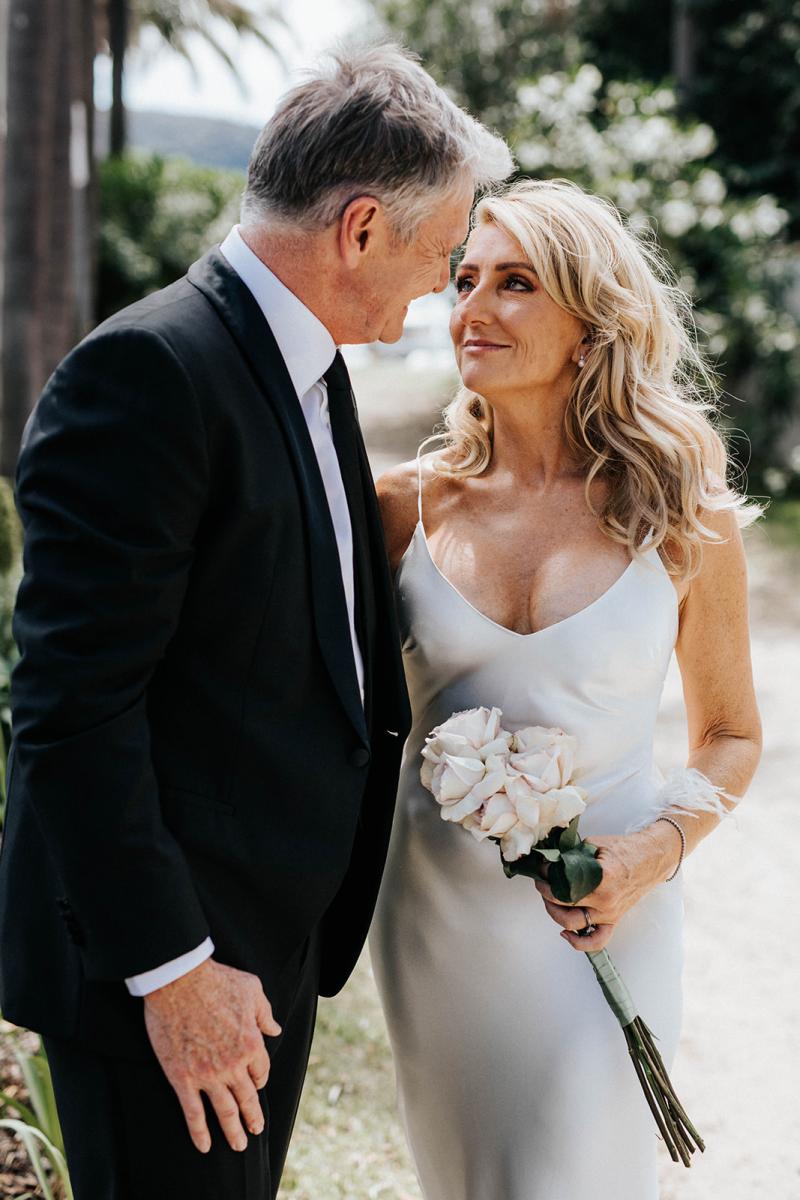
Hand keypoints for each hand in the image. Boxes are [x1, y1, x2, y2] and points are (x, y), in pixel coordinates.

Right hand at [144, 958, 281, 1153]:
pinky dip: (199, 1132)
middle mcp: (233, 1064)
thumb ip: (265, 1013)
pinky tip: (204, 1147)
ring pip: (224, 1111)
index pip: (261, 1071)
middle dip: (253, 1117)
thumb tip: (275, 1030)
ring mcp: (207, 1074)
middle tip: (255, 1130)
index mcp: (252, 1043)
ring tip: (239, 1146)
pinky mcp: (182, 1078)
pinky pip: (193, 1112)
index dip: (260, 1079)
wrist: (179, 980)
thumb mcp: (252, 989)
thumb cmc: (217, 979)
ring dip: (233, 1131)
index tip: (256, 1084)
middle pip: (247, 1097)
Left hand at [534, 825, 677, 950]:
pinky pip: (596, 941)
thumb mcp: (594, 844)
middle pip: (563, 903)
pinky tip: (565, 934)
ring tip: (549, 901)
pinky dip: (579, 943)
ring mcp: (609, 913)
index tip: (542, 868)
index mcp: (601, 879)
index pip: (563, 883)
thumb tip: (549, 861)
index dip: (546, 875)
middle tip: (542, 881)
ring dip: (555, 913)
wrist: (650, 859)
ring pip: (572, 923)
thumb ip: (573, 855)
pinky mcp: (613, 920)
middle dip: (546, 892)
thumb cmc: (624, 849)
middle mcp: (605, 900)